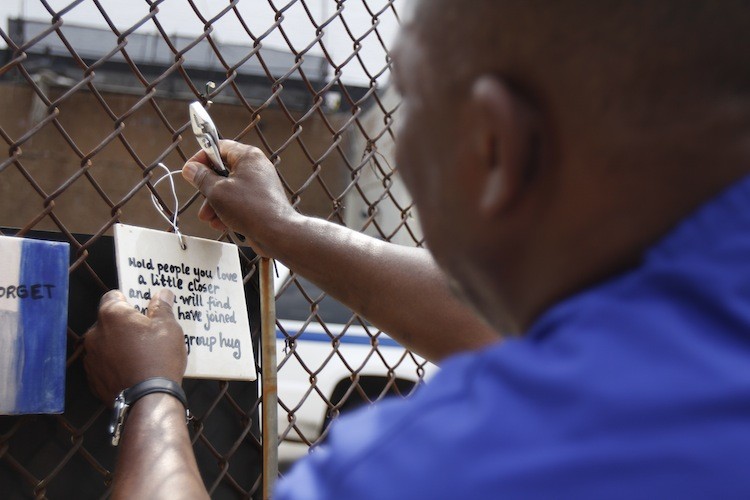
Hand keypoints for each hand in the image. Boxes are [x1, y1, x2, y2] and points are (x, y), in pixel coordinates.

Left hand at [84, 289, 186, 404]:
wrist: (148, 399)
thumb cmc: (159, 357)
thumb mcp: (169, 327)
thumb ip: (162, 307)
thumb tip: (162, 293)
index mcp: (111, 315)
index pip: (113, 296)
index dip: (129, 299)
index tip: (142, 307)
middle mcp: (94, 333)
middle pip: (109, 321)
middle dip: (124, 324)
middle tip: (146, 333)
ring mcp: (91, 358)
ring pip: (105, 343)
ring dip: (118, 344)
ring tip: (140, 355)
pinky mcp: (92, 378)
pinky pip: (104, 364)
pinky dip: (114, 364)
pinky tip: (132, 370)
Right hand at [181, 140, 300, 257]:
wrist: (277, 233)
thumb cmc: (250, 209)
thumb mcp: (217, 192)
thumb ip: (201, 178)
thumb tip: (190, 169)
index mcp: (247, 156)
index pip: (218, 147)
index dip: (201, 158)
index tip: (189, 171)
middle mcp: (255, 167)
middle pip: (222, 171)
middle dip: (208, 189)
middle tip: (201, 200)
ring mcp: (259, 185)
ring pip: (229, 189)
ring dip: (215, 204)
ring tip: (209, 218)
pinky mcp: (260, 201)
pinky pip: (238, 202)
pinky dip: (228, 211)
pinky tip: (222, 224)